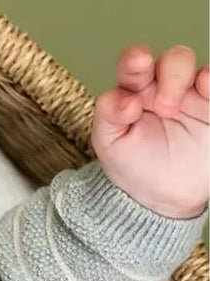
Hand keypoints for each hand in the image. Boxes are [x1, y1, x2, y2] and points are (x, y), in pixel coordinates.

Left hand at [92, 45, 208, 219]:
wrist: (165, 194)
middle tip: (164, 108)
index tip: (138, 63)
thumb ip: (108, 117)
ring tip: (174, 110)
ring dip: (184, 78)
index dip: (135, 60)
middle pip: (171, 59)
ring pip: (192, 65)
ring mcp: (191, 92)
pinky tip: (206, 87)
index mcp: (134, 92)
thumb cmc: (135, 164)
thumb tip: (127, 100)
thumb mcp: (111, 145)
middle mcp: (163, 85)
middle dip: (169, 75)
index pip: (133, 66)